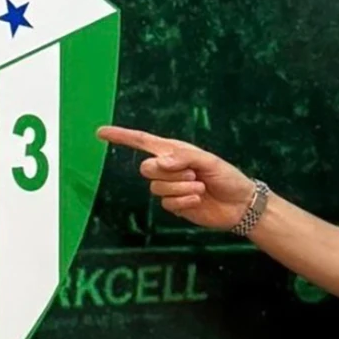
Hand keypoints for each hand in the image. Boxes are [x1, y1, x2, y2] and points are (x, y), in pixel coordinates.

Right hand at [97, 125, 255, 230]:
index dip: (121, 137)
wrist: (239, 204)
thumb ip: (183, 158)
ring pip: (156, 188)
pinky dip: (183, 202)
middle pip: (146, 168)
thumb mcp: (208, 161)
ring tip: (200, 188)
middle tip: (193, 175)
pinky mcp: (173, 205)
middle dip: (168, 173)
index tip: (100, 133)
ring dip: (181, 189)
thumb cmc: (227, 176)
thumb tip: (159, 161)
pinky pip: (166, 203)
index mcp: (173, 151)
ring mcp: (169, 187)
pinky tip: (197, 200)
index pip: (141, 141)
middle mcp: (167, 168)